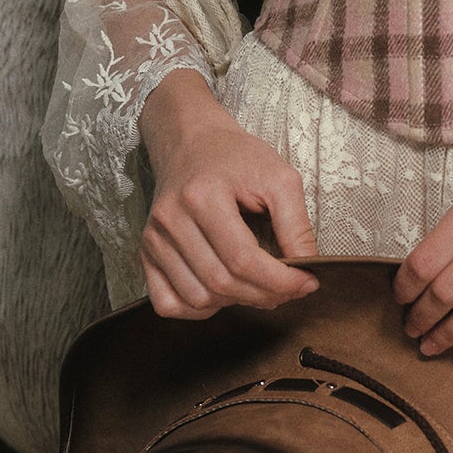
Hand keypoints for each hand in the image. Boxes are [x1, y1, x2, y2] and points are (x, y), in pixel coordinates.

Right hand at [138, 67, 318, 318]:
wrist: (192, 143)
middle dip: (263, 294)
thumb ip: (295, 223)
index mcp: (202, 195)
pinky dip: (198, 309)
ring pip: (197, 298)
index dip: (280, 281)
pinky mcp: (146, 253)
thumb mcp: (278, 176)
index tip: (307, 283)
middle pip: (220, 282)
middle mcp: (170, 219)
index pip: (243, 259)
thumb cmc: (237, 157)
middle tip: (288, 290)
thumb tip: (306, 268)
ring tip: (259, 287)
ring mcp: (153, 239)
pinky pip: (167, 303)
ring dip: (235, 303)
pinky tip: (223, 293)